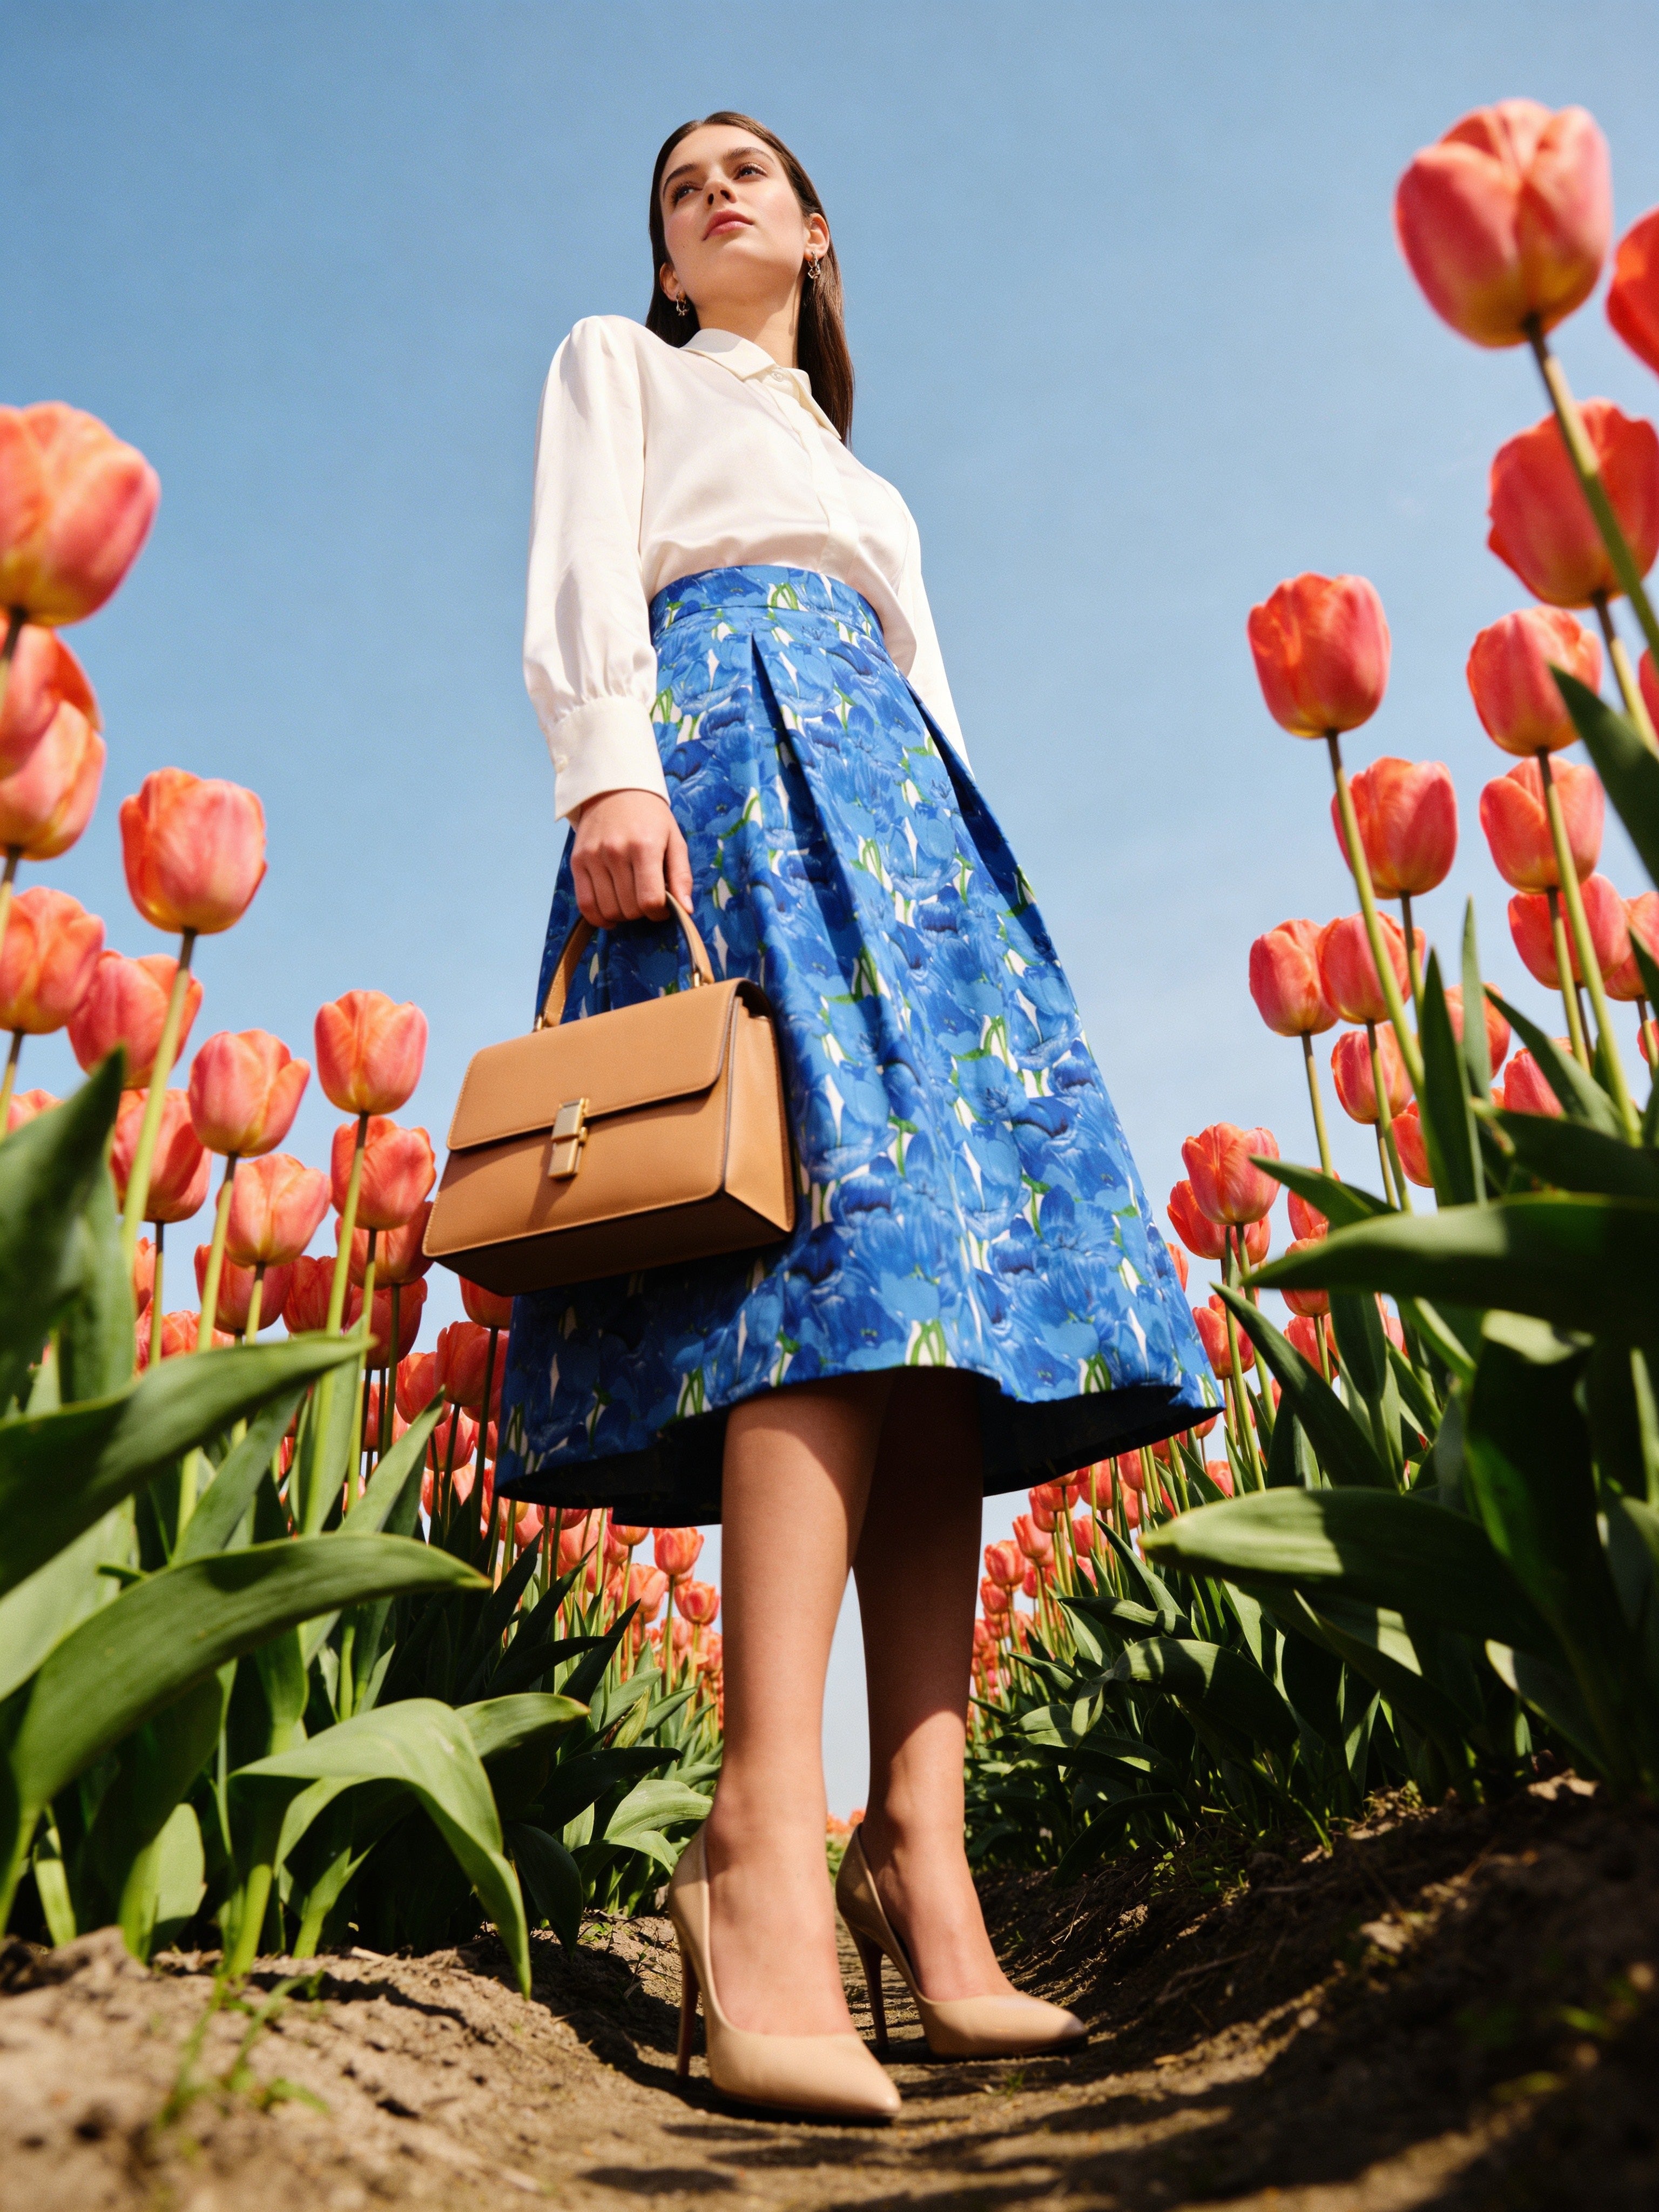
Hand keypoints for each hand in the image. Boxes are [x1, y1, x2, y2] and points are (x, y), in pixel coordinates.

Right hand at [570, 789, 692, 927]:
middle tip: (646, 899)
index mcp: (645, 846)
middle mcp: (616, 852)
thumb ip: (681, 876)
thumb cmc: (650, 817)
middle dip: (642, 912)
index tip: (663, 907)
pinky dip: (598, 917)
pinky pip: (585, 904)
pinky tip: (610, 915)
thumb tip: (686, 910)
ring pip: (608, 910)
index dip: (659, 913)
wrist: (615, 790)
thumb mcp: (675, 840)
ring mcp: (593, 857)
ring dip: (622, 915)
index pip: (650, 900)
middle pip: (629, 908)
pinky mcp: (577, 861)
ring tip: (630, 901)